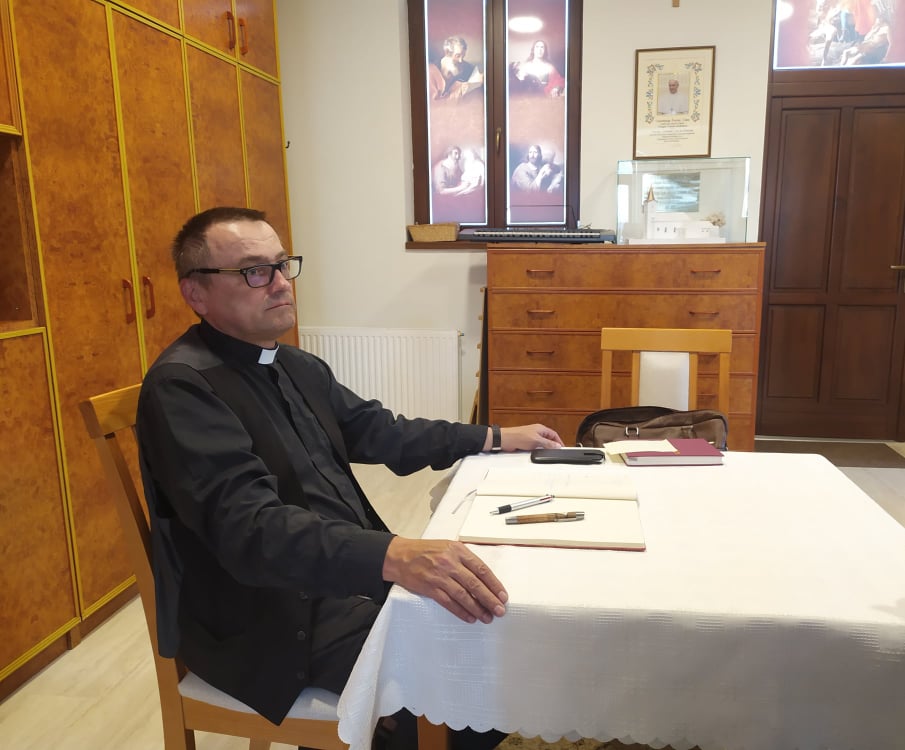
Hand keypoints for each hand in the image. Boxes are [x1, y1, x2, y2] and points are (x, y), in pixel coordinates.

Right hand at [382, 538, 506, 623]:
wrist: (400, 556)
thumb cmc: (426, 551)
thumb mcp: (448, 547)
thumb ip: (465, 558)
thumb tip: (484, 577)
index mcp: (458, 550)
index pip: (481, 569)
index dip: (494, 584)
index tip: (503, 596)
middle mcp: (450, 562)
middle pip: (475, 584)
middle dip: (490, 599)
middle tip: (500, 610)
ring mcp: (440, 576)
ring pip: (463, 595)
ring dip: (477, 609)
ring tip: (487, 617)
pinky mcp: (430, 588)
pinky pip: (449, 602)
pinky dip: (461, 611)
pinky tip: (469, 617)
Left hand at [485, 423, 563, 451]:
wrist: (506, 440)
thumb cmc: (518, 436)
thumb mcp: (536, 440)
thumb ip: (547, 443)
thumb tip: (557, 445)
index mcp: (540, 429)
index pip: (554, 434)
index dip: (558, 441)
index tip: (562, 447)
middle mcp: (537, 432)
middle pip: (548, 439)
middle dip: (552, 445)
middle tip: (556, 452)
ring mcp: (531, 437)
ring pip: (542, 443)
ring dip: (544, 448)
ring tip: (548, 453)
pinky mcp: (526, 443)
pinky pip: (535, 447)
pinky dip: (538, 450)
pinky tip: (538, 453)